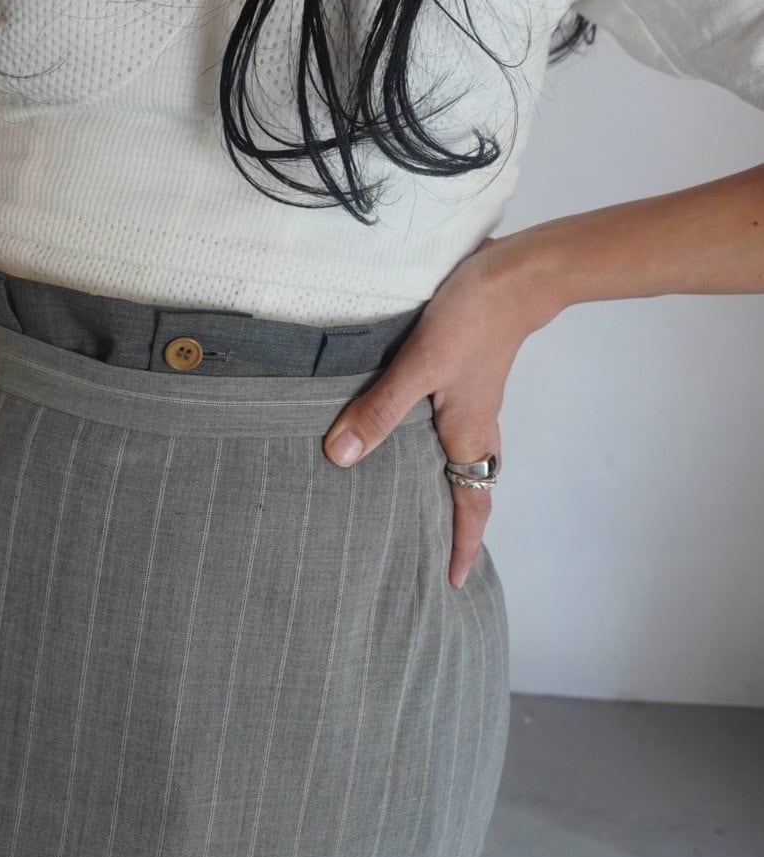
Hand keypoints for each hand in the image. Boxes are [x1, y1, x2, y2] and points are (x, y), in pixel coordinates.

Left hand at [322, 236, 534, 588]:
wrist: (516, 274)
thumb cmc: (472, 319)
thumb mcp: (419, 365)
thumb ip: (380, 408)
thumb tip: (341, 457)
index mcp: (468, 434)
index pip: (471, 503)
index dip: (464, 544)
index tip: (455, 582)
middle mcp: (477, 425)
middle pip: (472, 486)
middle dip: (458, 522)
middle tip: (435, 551)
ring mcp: (476, 399)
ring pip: (467, 456)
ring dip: (451, 482)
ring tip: (421, 499)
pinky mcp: (469, 374)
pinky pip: (459, 426)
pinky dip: (444, 444)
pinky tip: (415, 430)